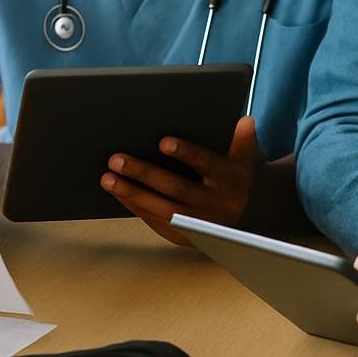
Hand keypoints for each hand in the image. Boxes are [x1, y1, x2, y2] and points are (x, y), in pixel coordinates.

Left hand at [101, 116, 262, 244]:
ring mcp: (198, 224)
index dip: (186, 153)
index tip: (162, 142)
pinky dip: (135, 207)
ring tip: (107, 178)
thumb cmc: (238, 176)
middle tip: (116, 159)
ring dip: (132, 194)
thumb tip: (245, 120)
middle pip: (176, 188)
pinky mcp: (185, 236)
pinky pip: (156, 222)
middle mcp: (214, 204)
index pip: (205, 163)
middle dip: (144, 173)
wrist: (250, 215)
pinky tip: (116, 192)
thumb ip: (244, 138)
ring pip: (162, 209)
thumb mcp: (247, 156)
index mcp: (229, 179)